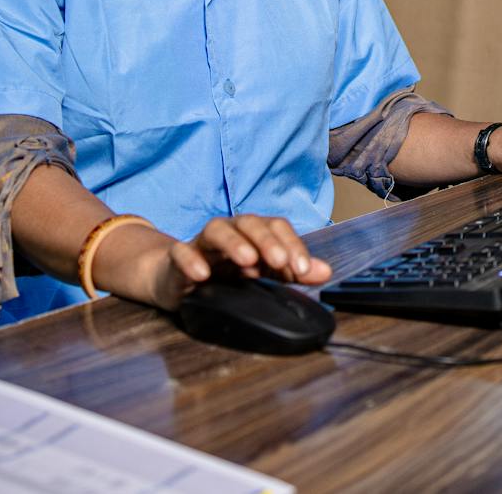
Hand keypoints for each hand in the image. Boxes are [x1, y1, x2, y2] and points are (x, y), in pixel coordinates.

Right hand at [138, 215, 332, 310]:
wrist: (175, 278)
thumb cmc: (223, 274)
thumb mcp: (262, 274)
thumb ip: (292, 271)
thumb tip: (326, 271)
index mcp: (252, 234)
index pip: (276, 226)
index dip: (291, 244)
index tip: (302, 269)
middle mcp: (229, 232)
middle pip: (248, 222)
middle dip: (266, 240)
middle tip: (280, 262)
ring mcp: (202, 244)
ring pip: (216, 229)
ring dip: (234, 243)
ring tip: (247, 261)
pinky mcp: (177, 259)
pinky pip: (181, 252)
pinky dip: (191, 260)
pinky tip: (203, 275)